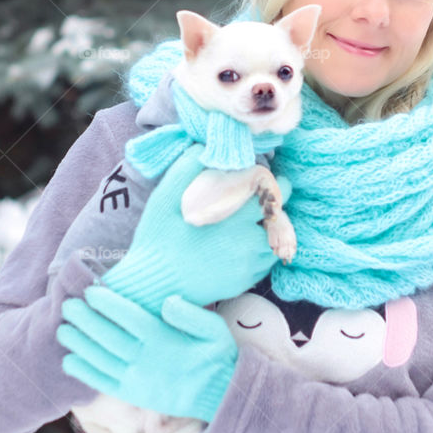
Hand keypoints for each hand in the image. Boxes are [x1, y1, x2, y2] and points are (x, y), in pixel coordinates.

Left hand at [58, 286, 236, 421]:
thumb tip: (167, 301)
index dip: (108, 304)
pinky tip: (69, 360)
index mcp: (165, 341)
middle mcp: (148, 361)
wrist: (219, 395)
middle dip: (85, 320)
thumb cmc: (216, 355)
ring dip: (79, 344)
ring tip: (62, 329)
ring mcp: (138, 380)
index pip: (130, 318)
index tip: (91, 291)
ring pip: (100, 360)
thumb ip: (192, 313)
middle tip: (67, 305)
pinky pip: (103, 383)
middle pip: (109, 337)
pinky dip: (84, 373)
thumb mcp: (215, 329)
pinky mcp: (133, 395)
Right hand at [100, 142, 291, 313]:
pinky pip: (264, 260)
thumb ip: (191, 164)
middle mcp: (251, 238)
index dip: (268, 181)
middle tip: (252, 200)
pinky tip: (236, 245)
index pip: (275, 189)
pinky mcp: (247, 281)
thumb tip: (207, 147)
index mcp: (237, 213)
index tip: (256, 179)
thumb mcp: (168, 194)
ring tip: (243, 224)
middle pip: (279, 214)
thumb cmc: (159, 237)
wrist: (153, 286)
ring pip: (274, 238)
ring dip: (266, 228)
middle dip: (270, 203)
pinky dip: (258, 250)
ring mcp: (251, 263)